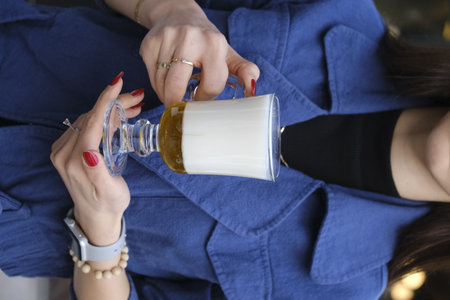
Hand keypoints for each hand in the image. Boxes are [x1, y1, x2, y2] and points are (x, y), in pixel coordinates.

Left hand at [50, 74, 143, 244]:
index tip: (118, 82)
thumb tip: (90, 153)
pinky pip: (87, 125)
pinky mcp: (69, 149)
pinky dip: (104, 117)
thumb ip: (96, 172)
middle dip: (115, 103)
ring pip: (90, 119)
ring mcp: (64, 149)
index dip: (106, 100)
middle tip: (138, 98)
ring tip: (134, 106)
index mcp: (74, 161)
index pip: (91, 121)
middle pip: (92, 117)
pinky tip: (119, 116)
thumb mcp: (108, 191)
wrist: (96, 215)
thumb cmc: (108, 203)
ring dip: (111, 109)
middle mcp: (64, 152)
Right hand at [139, 0, 259, 106]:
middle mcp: (189, 38)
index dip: (206, 97)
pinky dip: (158, 86)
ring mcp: (166, 40)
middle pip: (176, 86)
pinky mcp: (149, 44)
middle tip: (181, 105)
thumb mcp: (227, 53)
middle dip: (177, 102)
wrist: (177, 13)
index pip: (211, 85)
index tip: (202, 96)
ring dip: (167, 96)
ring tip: (174, 93)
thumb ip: (244, 70)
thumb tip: (252, 91)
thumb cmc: (205, 39)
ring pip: (161, 84)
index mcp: (213, 43)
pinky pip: (151, 77)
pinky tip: (165, 82)